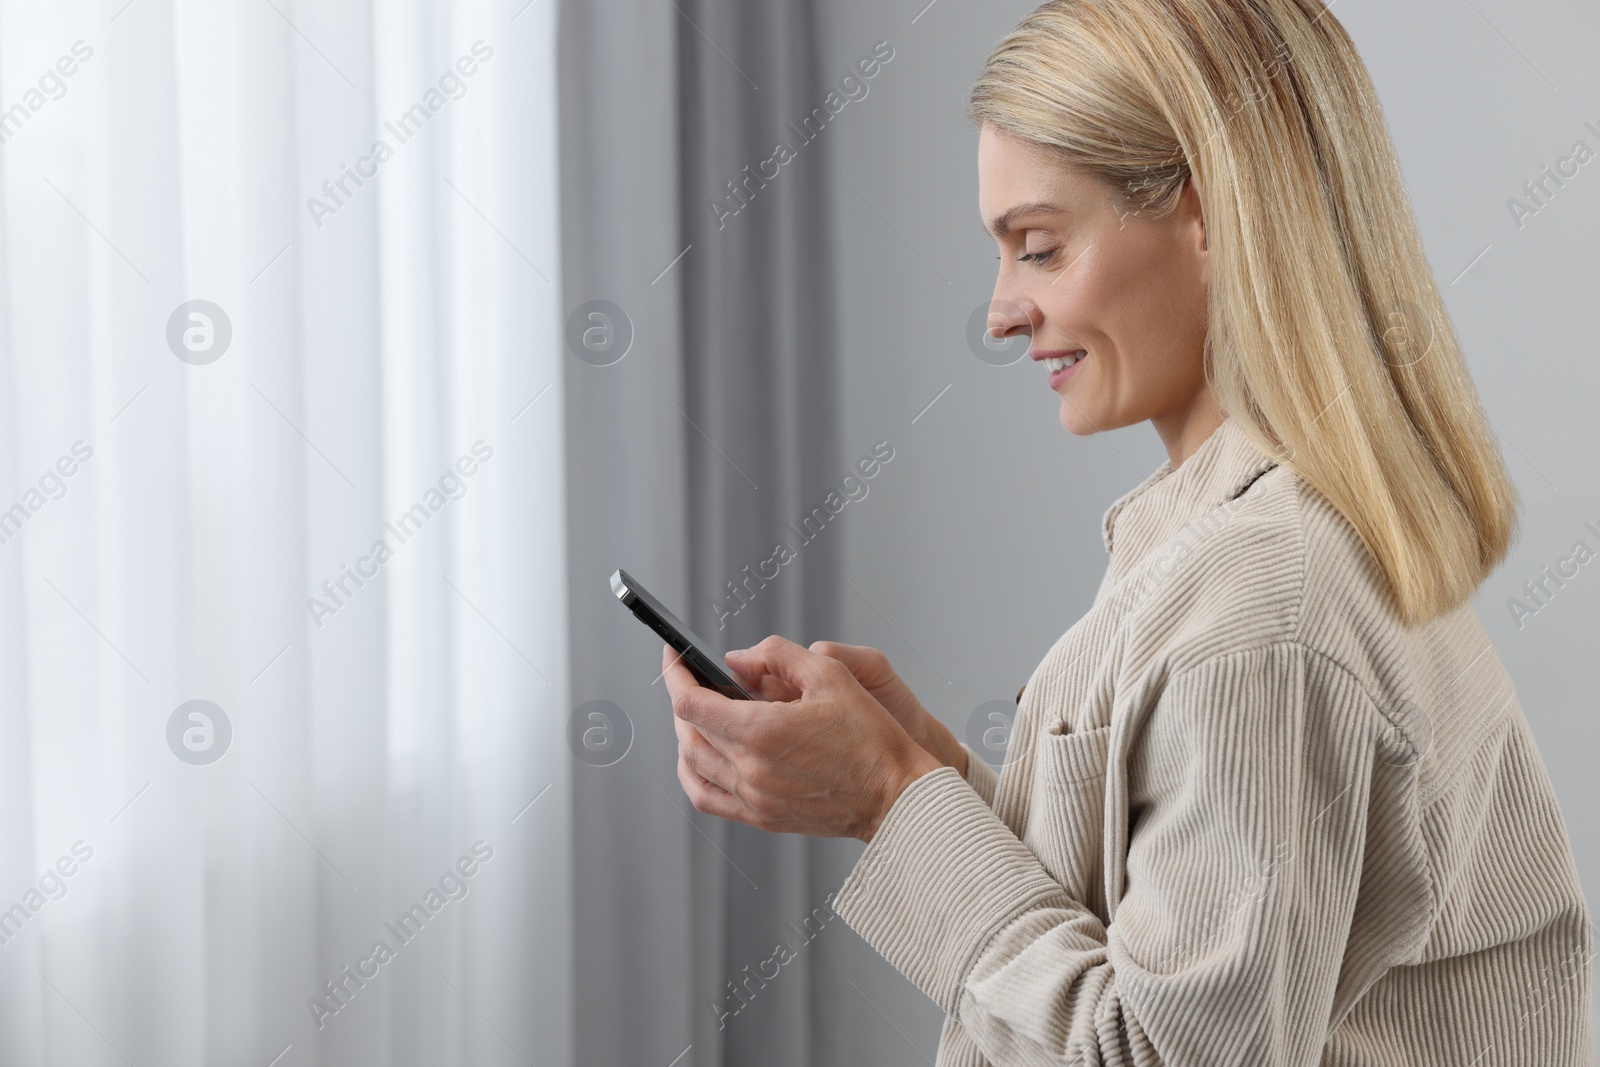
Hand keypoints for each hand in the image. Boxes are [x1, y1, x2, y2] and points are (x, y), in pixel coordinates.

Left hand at [663, 637, 943, 841]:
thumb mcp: (831, 672)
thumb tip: (735, 659)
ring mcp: (753, 798)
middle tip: (692, 677)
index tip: (674, 655)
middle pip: (686, 730)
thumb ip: (777, 654)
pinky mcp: (762, 818)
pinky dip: (692, 774)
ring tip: (698, 713)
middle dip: (682, 697)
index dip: (675, 673)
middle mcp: (750, 769)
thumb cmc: (871, 736)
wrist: (896, 796)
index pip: (689, 701)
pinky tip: (700, 758)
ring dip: (684, 734)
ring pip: (690, 765)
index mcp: (761, 731)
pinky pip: (707, 797)